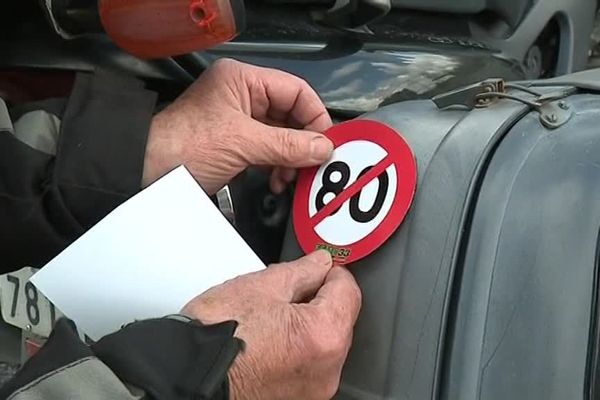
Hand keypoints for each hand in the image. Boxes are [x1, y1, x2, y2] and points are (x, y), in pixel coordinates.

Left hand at [142, 59, 333, 193]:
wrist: (148, 173)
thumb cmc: (181, 146)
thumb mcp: (243, 143)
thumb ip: (287, 145)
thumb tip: (322, 147)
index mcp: (243, 80)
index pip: (295, 91)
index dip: (314, 116)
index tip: (325, 142)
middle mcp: (243, 96)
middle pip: (291, 115)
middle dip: (301, 143)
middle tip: (312, 164)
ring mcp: (239, 120)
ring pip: (281, 136)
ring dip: (290, 159)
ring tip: (288, 177)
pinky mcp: (236, 142)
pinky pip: (268, 150)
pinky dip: (276, 166)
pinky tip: (277, 180)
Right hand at [182, 251, 361, 399]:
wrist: (184, 373)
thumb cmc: (215, 335)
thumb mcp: (262, 286)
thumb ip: (302, 271)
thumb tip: (319, 263)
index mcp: (323, 336)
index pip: (348, 291)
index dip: (331, 271)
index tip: (318, 267)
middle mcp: (326, 370)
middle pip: (339, 319)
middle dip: (319, 299)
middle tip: (287, 289)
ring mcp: (312, 390)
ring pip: (324, 342)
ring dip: (307, 323)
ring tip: (270, 315)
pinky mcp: (296, 398)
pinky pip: (309, 364)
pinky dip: (297, 348)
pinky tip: (269, 337)